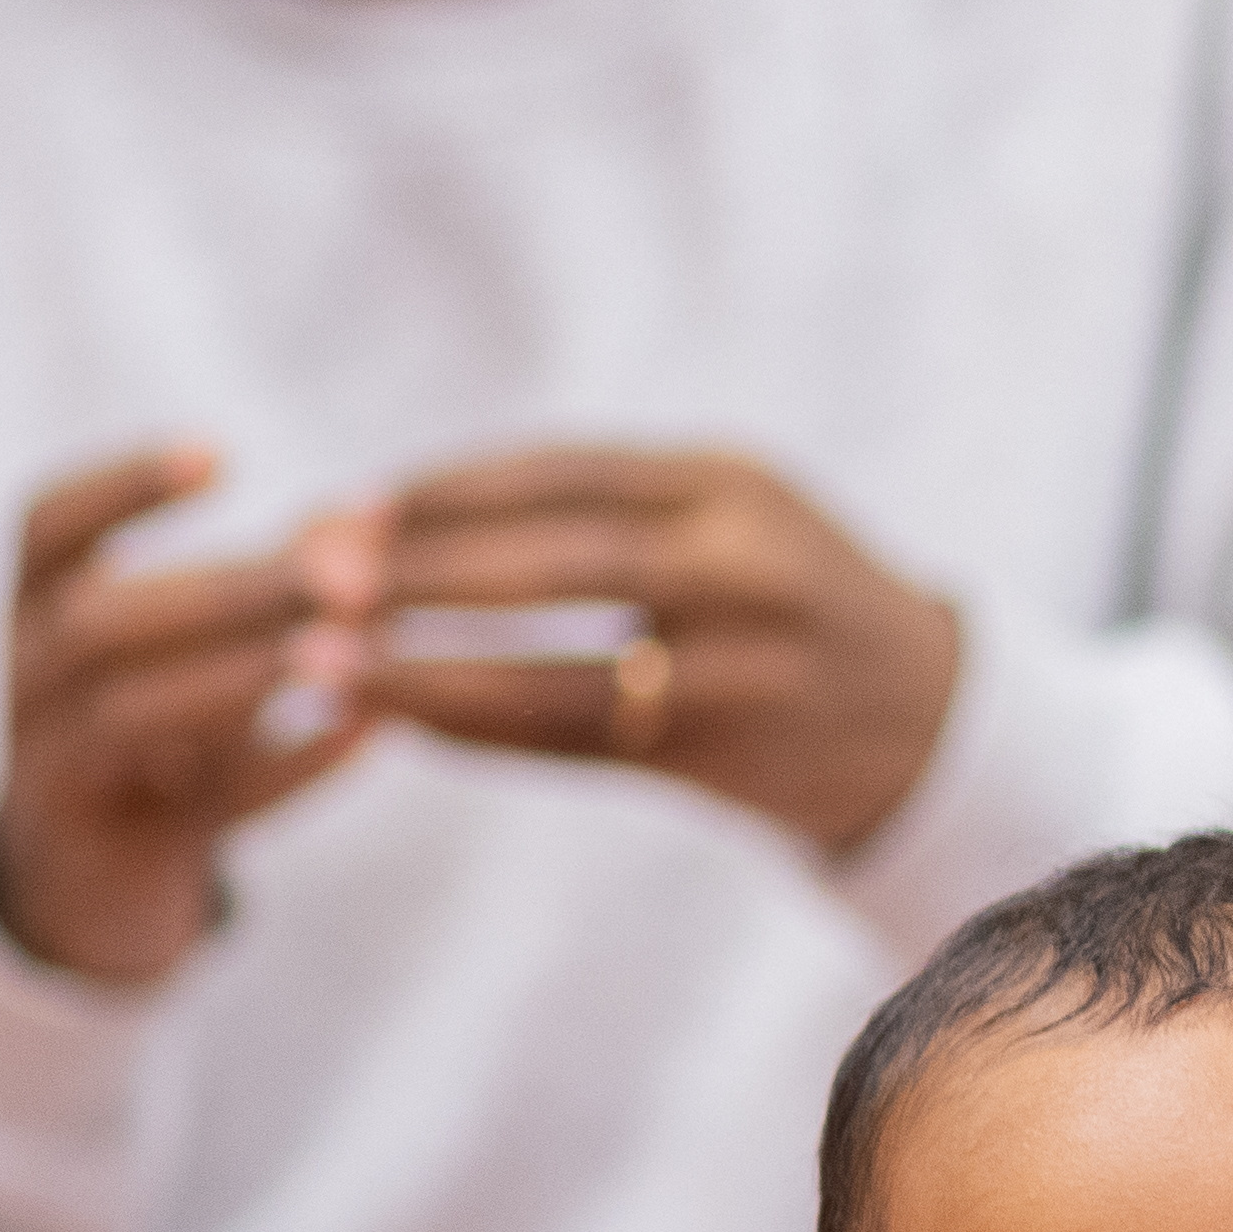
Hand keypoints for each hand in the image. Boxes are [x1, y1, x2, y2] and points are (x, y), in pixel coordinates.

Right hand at [0, 445, 374, 983]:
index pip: (42, 529)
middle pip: (100, 624)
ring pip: (131, 717)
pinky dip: (284, 771)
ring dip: (244, 678)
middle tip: (352, 573)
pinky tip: (364, 735)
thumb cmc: (159, 722)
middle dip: (229, 592)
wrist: (91, 879)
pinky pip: (198, 809)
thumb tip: (372, 509)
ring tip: (348, 652)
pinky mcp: (120, 848)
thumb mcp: (190, 645)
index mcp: (34, 611)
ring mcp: (63, 772)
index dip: (121, 489)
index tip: (218, 452)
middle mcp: (29, 684)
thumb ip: (271, 579)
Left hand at [328, 447, 966, 862]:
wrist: (925, 716)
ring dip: (429, 671)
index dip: (445, 491)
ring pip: (562, 672)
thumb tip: (384, 514)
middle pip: (559, 565)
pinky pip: (579, 743)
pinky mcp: (730, 755)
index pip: (563, 476)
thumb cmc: (780, 600)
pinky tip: (400, 722)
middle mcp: (748, 568)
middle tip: (307, 576)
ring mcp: (745, 668)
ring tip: (322, 667)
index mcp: (732, 486)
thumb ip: (591, 512)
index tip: (338, 506)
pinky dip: (481, 731)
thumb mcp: (717, 517)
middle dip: (423, 571)